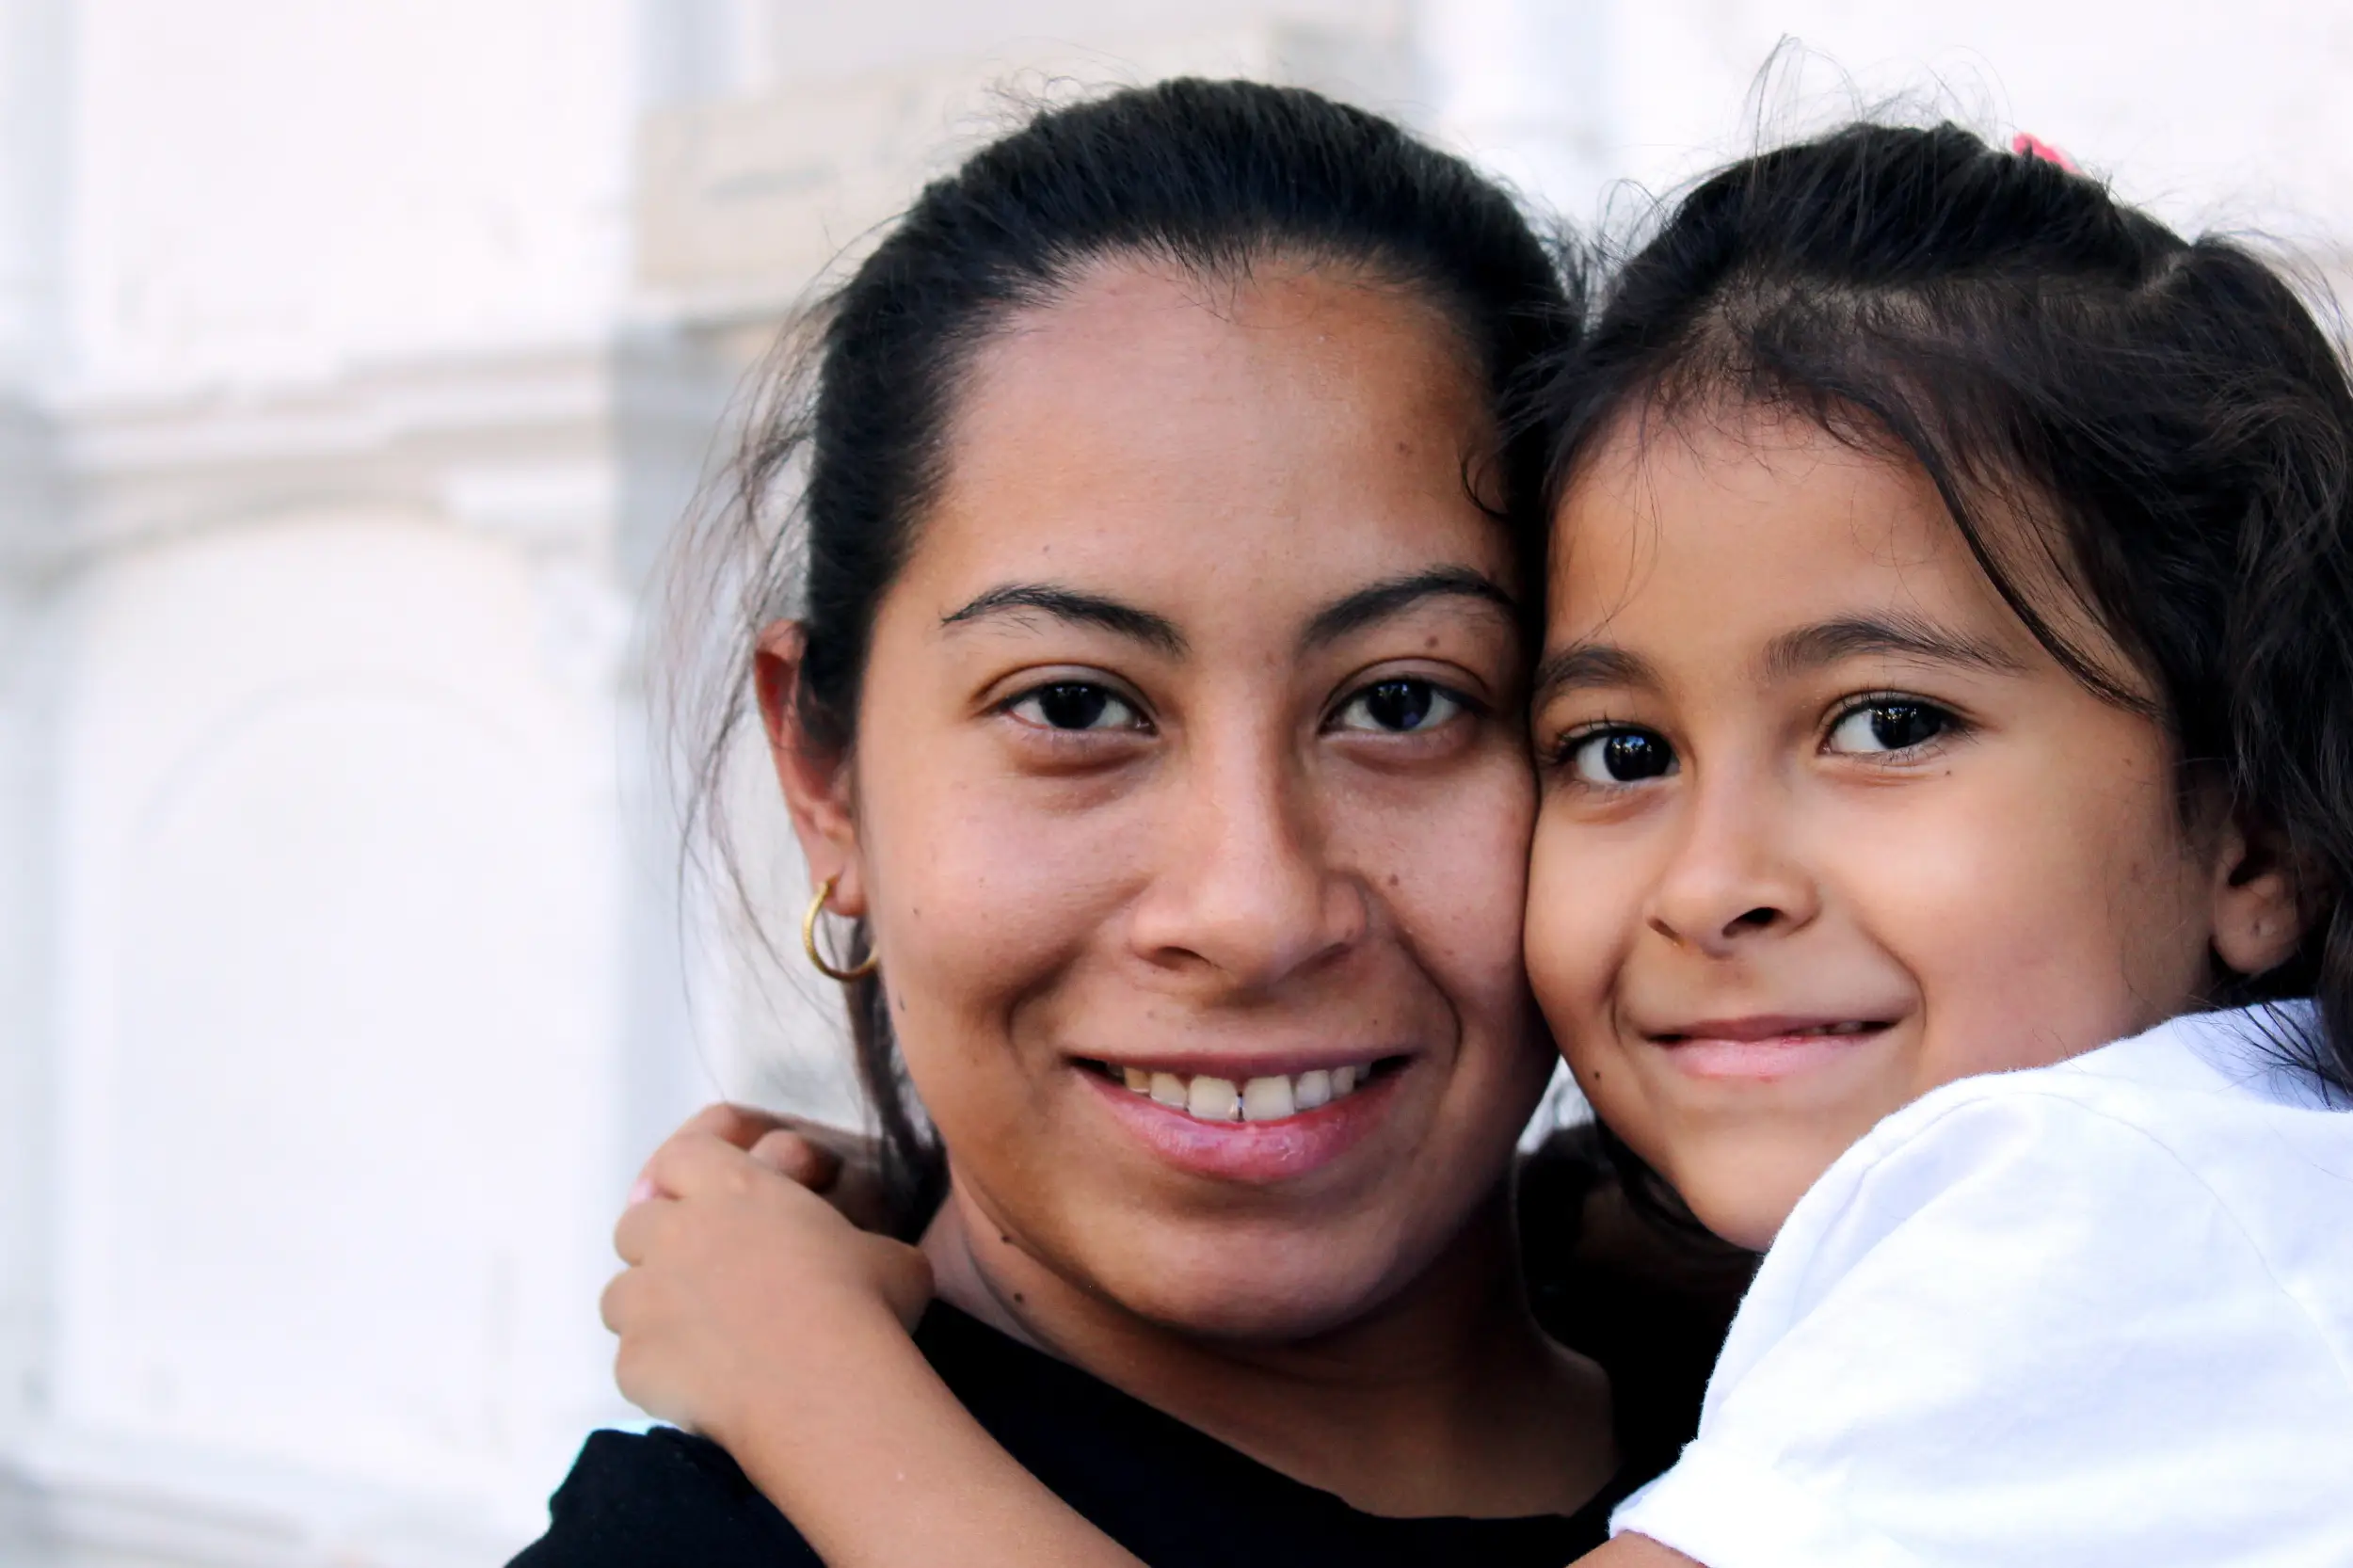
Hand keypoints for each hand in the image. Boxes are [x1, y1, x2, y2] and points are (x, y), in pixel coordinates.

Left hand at [603, 1124, 933, 1445]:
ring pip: (619, 1292)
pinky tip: (698, 1388)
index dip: (686, 1173)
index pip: (683, 1156)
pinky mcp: (635, 1361)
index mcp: (736, 1190)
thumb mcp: (886, 1255)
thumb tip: (869, 1263)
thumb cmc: (864, 1303)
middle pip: (636, 1222)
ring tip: (694, 1336)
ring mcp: (647, 1299)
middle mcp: (678, 1234)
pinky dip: (658, 1370)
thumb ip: (856, 1245)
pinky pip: (631, 1361)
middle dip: (659, 1243)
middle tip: (702, 1273)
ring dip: (649, 1307)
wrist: (823, 1389)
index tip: (704, 1197)